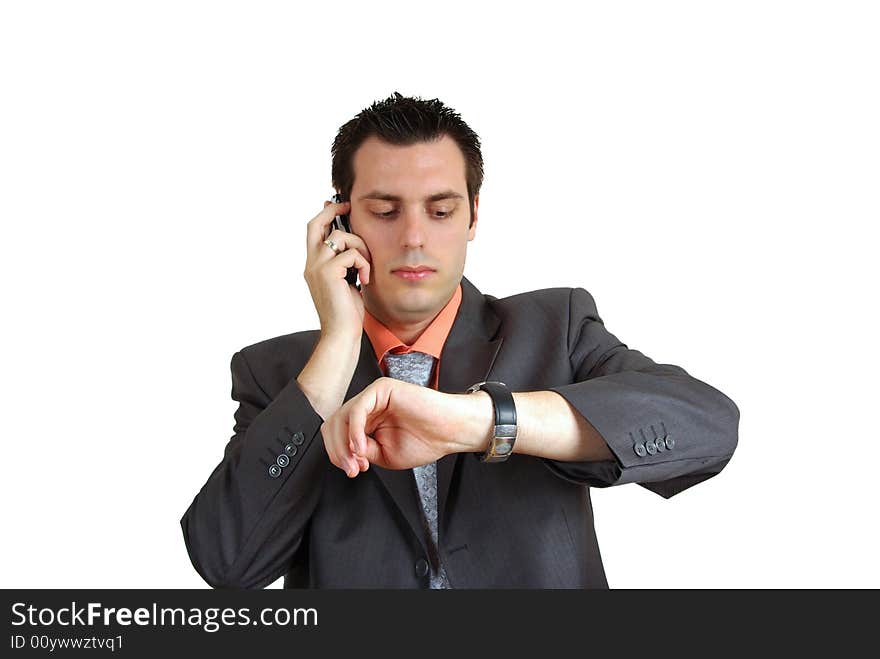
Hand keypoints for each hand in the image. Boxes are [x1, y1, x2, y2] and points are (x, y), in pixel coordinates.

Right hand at [303, 199, 371, 339]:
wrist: (341, 334)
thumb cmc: (347, 313)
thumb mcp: (346, 282)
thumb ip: (345, 264)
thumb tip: (354, 247)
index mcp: (313, 265)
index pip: (313, 231)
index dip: (324, 215)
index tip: (338, 206)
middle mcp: (311, 264)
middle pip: (316, 224)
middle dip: (332, 210)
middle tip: (347, 206)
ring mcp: (317, 267)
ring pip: (342, 237)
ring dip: (361, 248)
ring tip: (366, 268)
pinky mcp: (328, 273)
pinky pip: (351, 254)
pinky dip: (364, 264)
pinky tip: (365, 280)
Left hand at [320, 377, 487, 476]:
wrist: (449, 431)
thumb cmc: (425, 441)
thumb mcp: (384, 455)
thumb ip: (362, 451)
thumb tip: (346, 454)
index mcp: (366, 421)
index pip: (337, 434)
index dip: (338, 454)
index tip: (353, 471)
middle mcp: (367, 407)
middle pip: (333, 425)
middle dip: (338, 451)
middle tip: (352, 469)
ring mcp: (372, 396)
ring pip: (341, 417)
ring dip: (344, 444)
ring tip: (358, 460)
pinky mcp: (381, 389)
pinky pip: (357, 410)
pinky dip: (354, 431)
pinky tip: (361, 446)